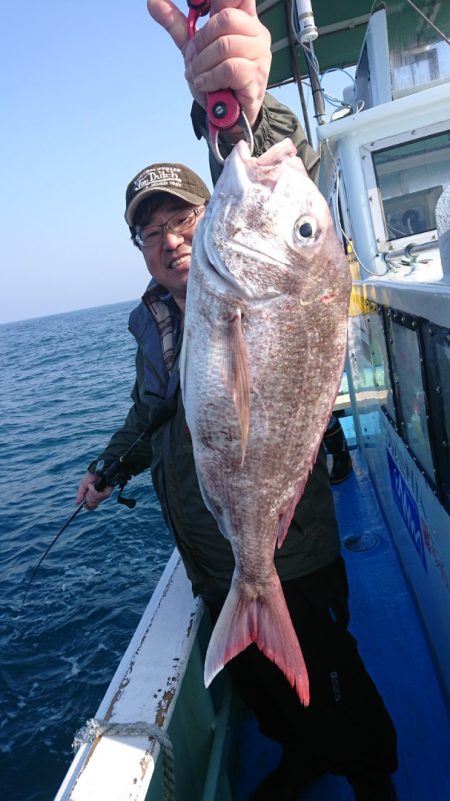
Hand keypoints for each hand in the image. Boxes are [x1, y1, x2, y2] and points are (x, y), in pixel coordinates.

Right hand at [76, 471, 112, 510]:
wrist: (97, 470)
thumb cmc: (91, 476)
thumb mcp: (83, 485)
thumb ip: (80, 494)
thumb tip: (77, 503)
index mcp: (93, 496)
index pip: (91, 506)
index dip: (88, 507)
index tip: (84, 505)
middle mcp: (99, 497)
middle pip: (93, 505)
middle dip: (88, 498)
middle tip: (88, 489)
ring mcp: (103, 495)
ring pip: (95, 501)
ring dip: (91, 493)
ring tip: (91, 486)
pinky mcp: (107, 492)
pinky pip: (99, 496)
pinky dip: (93, 491)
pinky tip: (92, 486)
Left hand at [147, 0, 270, 127]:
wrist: (225, 116)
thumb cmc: (215, 78)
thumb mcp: (193, 48)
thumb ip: (176, 24)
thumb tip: (152, 1)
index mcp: (243, 19)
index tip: (203, 5)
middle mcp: (256, 33)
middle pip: (225, 19)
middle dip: (200, 41)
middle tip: (192, 59)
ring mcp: (259, 55)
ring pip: (225, 45)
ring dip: (202, 63)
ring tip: (198, 76)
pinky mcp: (256, 76)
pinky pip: (229, 69)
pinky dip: (210, 78)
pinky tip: (205, 85)